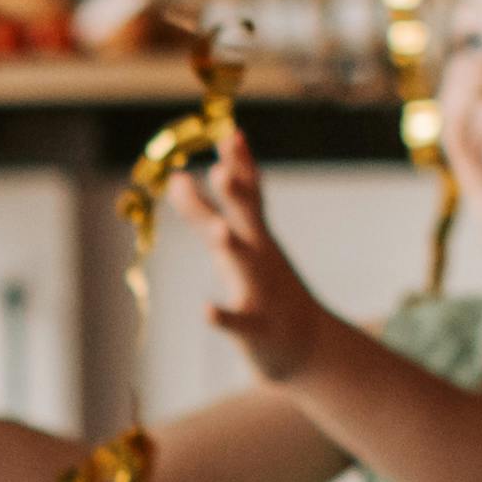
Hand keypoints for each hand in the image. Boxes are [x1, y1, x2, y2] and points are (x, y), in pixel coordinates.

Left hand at [185, 141, 336, 383]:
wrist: (305, 348)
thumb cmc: (262, 288)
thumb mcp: (237, 246)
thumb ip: (204, 213)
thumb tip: (176, 177)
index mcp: (256, 237)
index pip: (249, 194)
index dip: (240, 166)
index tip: (229, 134)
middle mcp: (261, 258)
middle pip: (248, 221)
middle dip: (236, 195)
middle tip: (219, 168)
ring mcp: (261, 292)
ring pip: (246, 266)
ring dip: (232, 247)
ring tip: (218, 232)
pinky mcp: (257, 330)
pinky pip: (239, 323)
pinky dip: (223, 317)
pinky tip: (206, 310)